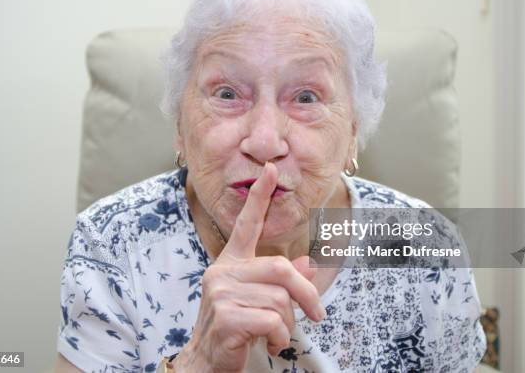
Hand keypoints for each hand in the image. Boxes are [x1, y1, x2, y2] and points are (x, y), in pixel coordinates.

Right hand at [174, 162, 325, 372]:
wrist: (207, 361)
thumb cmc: (235, 328)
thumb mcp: (259, 300)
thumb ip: (282, 281)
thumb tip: (308, 262)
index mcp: (231, 263)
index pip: (247, 224)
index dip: (259, 197)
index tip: (270, 170)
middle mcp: (223, 272)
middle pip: (281, 268)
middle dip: (306, 293)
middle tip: (317, 315)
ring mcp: (222, 293)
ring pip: (280, 299)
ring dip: (288, 323)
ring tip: (275, 334)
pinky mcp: (226, 316)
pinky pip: (272, 320)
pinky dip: (280, 336)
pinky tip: (268, 342)